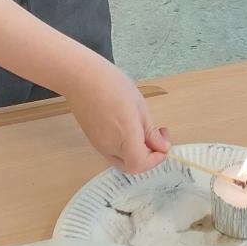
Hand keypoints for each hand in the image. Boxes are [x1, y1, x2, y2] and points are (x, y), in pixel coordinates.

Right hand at [64, 57, 170, 173]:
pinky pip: (113, 152)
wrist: (82, 79)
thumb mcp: (139, 106)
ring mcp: (99, 146)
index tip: (164, 142)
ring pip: (123, 160)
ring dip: (137, 151)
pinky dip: (126, 147)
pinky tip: (129, 128)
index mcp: (124, 137)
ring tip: (143, 128)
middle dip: (149, 156)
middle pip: (132, 166)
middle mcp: (110, 147)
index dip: (156, 159)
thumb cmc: (112, 86)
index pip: (140, 164)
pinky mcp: (94, 141)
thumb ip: (150, 131)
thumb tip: (162, 147)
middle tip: (158, 136)